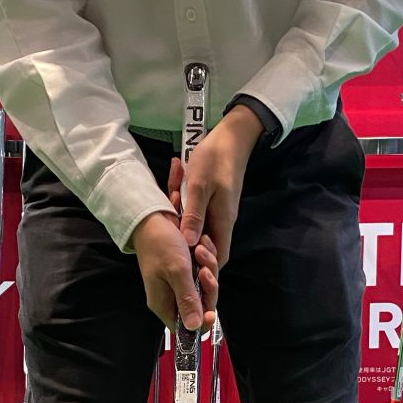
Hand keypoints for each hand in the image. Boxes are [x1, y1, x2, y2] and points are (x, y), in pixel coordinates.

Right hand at [132, 210, 218, 332]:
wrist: (154, 217)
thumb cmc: (160, 243)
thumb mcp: (177, 271)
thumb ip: (187, 300)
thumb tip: (194, 327)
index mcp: (163, 303)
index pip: (185, 328)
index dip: (200, 323)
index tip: (210, 313)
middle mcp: (171, 296)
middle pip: (201, 307)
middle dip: (208, 288)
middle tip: (204, 270)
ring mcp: (180, 283)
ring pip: (206, 288)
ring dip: (209, 268)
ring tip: (200, 251)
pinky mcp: (187, 271)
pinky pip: (205, 273)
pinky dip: (207, 260)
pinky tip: (201, 246)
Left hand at [169, 105, 262, 269]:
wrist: (229, 137)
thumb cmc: (215, 159)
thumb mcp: (199, 186)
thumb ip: (193, 215)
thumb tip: (187, 243)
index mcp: (223, 221)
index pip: (218, 257)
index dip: (204, 265)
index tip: (188, 256)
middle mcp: (221, 221)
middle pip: (206, 246)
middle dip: (187, 244)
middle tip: (173, 228)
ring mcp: (216, 212)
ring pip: (197, 228)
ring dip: (182, 221)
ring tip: (173, 201)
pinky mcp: (210, 203)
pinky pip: (195, 213)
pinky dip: (182, 207)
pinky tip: (174, 192)